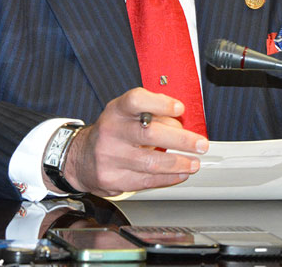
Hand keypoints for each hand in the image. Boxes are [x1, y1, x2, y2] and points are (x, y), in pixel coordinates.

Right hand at [56, 87, 208, 196]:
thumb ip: (153, 114)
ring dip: (179, 163)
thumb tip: (181, 123)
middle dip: (182, 140)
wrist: (80, 158)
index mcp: (116, 111)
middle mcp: (111, 132)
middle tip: (200, 144)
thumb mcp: (127, 115)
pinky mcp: (112, 179)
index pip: (137, 101)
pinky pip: (146, 180)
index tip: (179, 109)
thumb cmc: (113, 133)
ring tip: (194, 162)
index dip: (160, 103)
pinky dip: (168, 178)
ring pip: (151, 162)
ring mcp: (110, 157)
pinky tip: (180, 173)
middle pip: (150, 134)